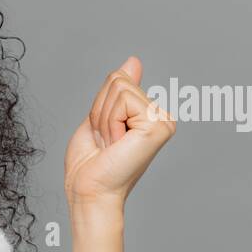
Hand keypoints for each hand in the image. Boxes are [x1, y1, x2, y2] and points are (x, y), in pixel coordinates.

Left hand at [63, 55, 175, 208]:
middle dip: (100, 110)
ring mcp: (162, 121)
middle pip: (118, 80)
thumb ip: (119, 91)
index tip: (102, 135)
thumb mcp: (100, 118)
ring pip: (119, 87)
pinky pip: (123, 100)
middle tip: (104, 141)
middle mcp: (160, 116)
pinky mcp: (158, 125)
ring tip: (110, 144)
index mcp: (147, 115)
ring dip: (103, 118)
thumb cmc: (90, 165)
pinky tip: (116, 144)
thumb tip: (134, 61)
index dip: (99, 106)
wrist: (88, 190)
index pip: (118, 80)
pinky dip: (109, 122)